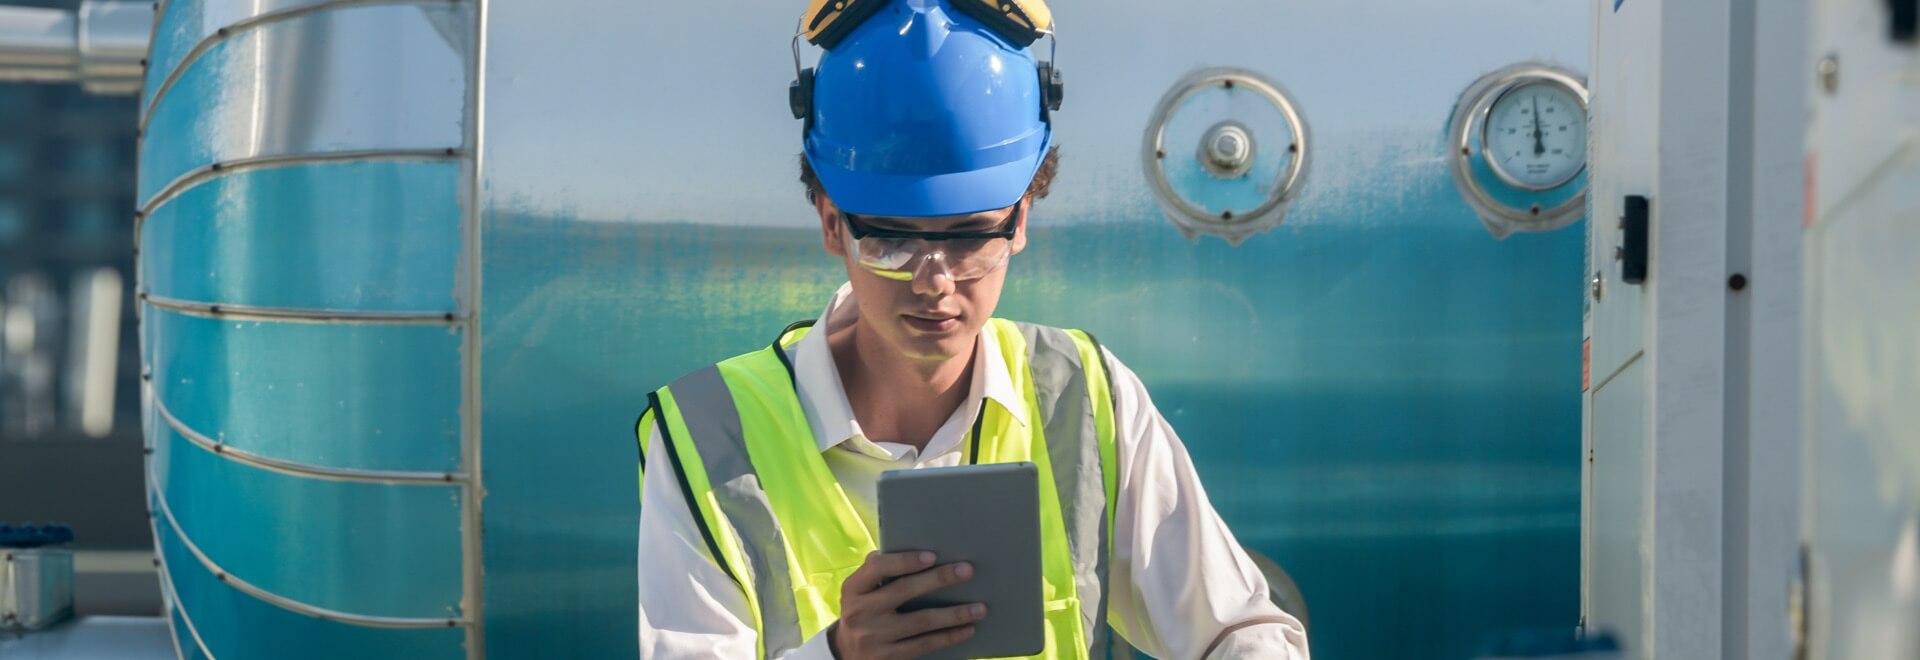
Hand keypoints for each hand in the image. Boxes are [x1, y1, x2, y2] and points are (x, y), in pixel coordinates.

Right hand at [829, 551, 985, 659]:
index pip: (878, 568)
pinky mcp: (888, 658)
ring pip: (921, 621)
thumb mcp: (861, 591)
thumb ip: (879, 571)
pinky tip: (967, 629)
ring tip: (980, 608)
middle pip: (904, 591)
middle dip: (939, 579)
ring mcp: (873, 638)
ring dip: (954, 614)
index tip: (932, 555)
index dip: (905, 560)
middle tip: (967, 570)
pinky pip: (925, 644)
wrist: (846, 654)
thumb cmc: (864, 612)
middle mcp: (860, 612)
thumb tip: (916, 550)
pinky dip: (948, 636)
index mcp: (854, 589)